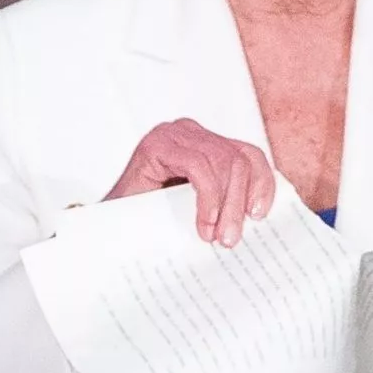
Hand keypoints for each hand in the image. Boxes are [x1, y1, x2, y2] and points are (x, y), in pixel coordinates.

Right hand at [103, 119, 276, 246]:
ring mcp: (173, 134)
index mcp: (204, 144)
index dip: (261, 183)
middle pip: (238, 158)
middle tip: (231, 239)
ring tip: (216, 236)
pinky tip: (204, 222)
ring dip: (225, 205)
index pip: (247, 154)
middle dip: (240, 202)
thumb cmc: (153, 220)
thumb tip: (261, 213)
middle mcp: (190, 133)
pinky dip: (207, 197)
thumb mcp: (201, 207)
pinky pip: (198, 166)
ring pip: (223, 162)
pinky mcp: (157, 144)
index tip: (259, 215)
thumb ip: (226, 199)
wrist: (110, 230)